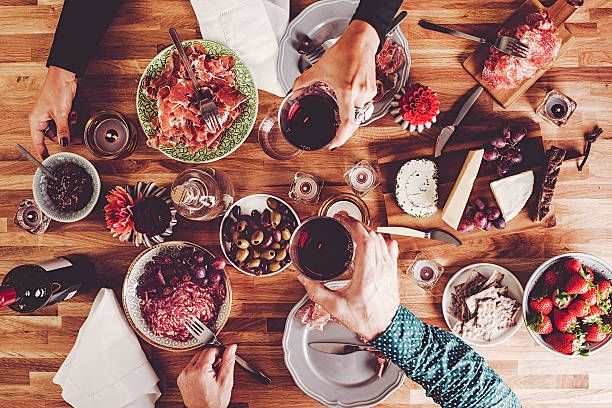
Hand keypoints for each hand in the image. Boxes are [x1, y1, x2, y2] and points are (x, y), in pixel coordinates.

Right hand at [28, 66, 77, 158]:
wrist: (64, 77)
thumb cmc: (56, 91)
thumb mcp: (61, 114)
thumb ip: (63, 131)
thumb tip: (63, 143)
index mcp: (36, 120)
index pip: (38, 141)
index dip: (43, 151)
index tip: (47, 161)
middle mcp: (42, 118)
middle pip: (53, 136)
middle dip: (64, 136)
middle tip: (75, 138)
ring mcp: (51, 115)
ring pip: (61, 129)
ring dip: (69, 127)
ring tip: (72, 119)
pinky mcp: (60, 112)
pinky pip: (66, 122)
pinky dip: (71, 120)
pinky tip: (73, 113)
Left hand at [178, 344, 236, 407]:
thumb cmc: (213, 403)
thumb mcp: (225, 381)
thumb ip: (228, 362)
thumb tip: (231, 348)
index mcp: (199, 371)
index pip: (210, 350)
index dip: (220, 351)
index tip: (225, 356)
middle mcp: (188, 371)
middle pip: (202, 352)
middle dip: (213, 356)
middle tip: (220, 367)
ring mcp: (183, 375)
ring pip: (196, 358)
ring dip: (206, 361)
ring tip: (213, 373)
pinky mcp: (182, 379)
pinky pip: (191, 366)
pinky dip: (199, 368)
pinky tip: (206, 377)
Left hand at [292, 20, 378, 149]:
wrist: (361, 41)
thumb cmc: (344, 52)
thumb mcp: (320, 68)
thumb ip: (304, 81)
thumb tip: (294, 90)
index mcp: (346, 90)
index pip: (347, 121)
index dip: (341, 136)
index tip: (334, 144)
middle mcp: (360, 93)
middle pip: (353, 121)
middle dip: (344, 130)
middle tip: (336, 137)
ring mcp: (369, 92)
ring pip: (359, 114)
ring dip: (350, 117)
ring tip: (341, 117)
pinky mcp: (373, 90)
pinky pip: (364, 105)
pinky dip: (355, 108)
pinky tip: (349, 103)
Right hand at [297, 212, 399, 340]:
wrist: (386, 329)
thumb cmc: (365, 319)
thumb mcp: (335, 307)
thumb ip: (316, 291)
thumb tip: (303, 279)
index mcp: (368, 273)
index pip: (364, 239)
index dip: (352, 225)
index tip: (341, 219)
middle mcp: (381, 267)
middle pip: (372, 235)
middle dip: (356, 223)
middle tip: (343, 219)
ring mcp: (389, 268)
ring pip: (381, 239)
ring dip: (367, 229)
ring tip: (353, 227)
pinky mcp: (392, 271)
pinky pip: (390, 247)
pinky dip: (380, 239)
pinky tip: (373, 239)